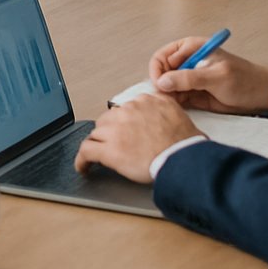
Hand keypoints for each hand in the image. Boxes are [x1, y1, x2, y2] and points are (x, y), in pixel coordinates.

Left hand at [74, 95, 201, 183]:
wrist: (183, 159)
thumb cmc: (185, 144)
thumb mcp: (178, 114)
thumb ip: (164, 108)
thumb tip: (162, 116)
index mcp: (144, 101)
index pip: (124, 109)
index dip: (122, 122)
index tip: (122, 130)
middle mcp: (128, 111)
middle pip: (107, 120)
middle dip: (109, 132)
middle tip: (113, 145)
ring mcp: (116, 129)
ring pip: (96, 134)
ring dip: (98, 144)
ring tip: (98, 155)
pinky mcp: (109, 149)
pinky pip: (86, 151)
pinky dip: (82, 160)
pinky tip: (83, 167)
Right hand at [148, 35, 267, 114]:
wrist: (261, 95)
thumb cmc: (243, 80)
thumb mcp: (216, 77)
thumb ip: (189, 78)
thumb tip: (162, 82)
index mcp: (189, 48)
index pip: (161, 57)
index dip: (158, 72)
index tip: (161, 87)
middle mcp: (185, 62)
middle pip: (161, 73)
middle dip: (161, 86)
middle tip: (168, 100)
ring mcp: (188, 78)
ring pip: (166, 87)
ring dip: (167, 97)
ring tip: (175, 106)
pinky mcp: (192, 93)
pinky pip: (175, 98)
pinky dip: (174, 104)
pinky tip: (179, 109)